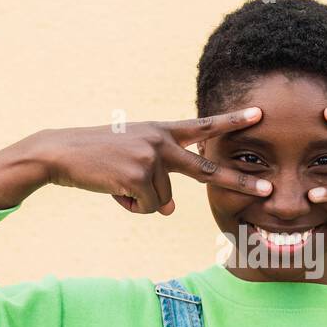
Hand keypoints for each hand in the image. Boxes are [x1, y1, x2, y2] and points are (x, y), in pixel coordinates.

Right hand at [0, 108, 271, 211]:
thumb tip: (171, 210)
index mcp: (160, 131)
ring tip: (117, 184)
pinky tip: (113, 191)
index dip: (231, 122)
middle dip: (239, 182)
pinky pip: (150, 208)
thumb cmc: (95, 158)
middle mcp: (161, 141)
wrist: (59, 153)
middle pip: (207, 169)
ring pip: (165, 201)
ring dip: (142, 202)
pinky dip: (132, 207)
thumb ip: (158, 180)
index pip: (202, 126)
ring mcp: (151, 157)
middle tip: (267, 191)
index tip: (259, 115)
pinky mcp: (139, 175)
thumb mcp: (131, 160)